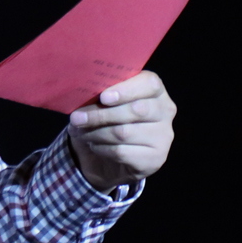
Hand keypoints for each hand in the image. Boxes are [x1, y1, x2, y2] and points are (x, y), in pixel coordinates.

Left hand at [67, 71, 176, 191]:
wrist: (113, 158)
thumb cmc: (110, 120)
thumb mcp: (105, 103)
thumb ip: (101, 95)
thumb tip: (82, 93)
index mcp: (155, 90)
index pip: (149, 84)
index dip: (127, 90)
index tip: (103, 97)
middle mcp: (165, 111)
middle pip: (136, 110)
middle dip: (100, 114)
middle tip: (76, 118)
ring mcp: (163, 137)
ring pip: (125, 133)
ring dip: (96, 133)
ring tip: (79, 132)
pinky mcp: (155, 159)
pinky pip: (122, 152)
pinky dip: (102, 148)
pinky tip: (94, 145)